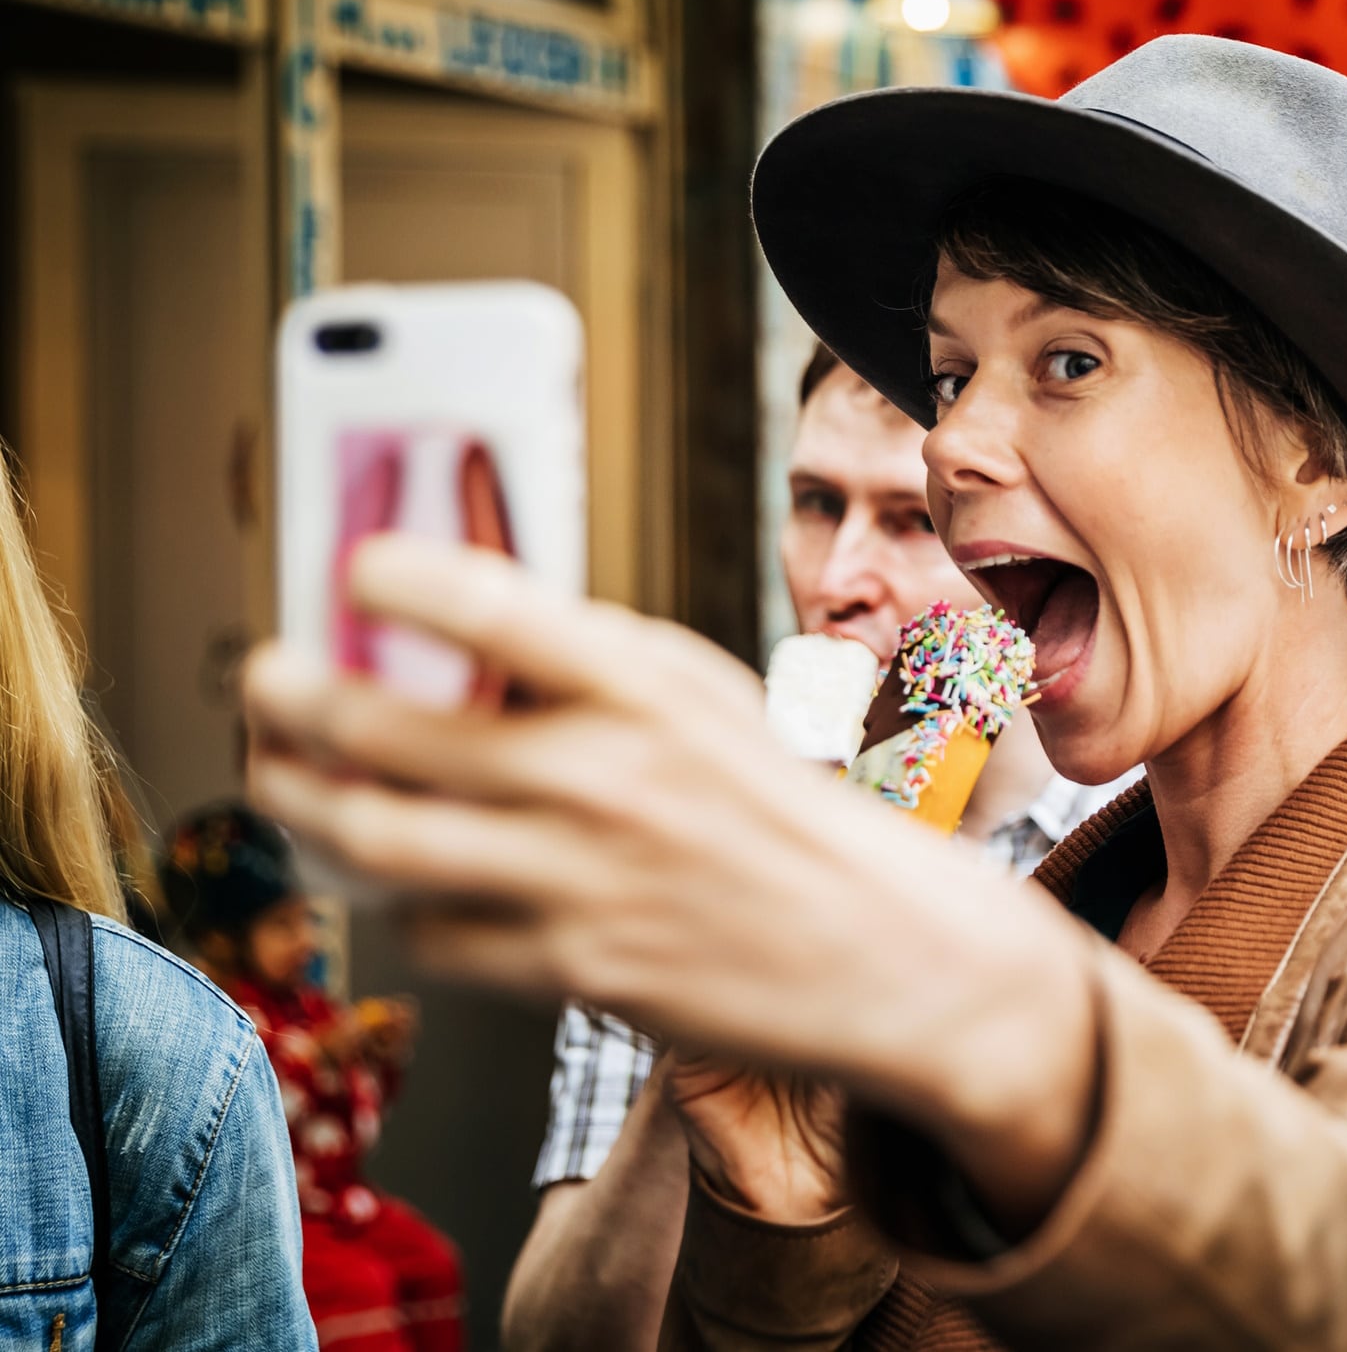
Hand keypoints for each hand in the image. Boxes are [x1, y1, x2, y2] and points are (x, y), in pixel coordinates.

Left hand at [244, 537, 1099, 1225]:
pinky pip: (434, 935)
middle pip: (383, 731)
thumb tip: (451, 632)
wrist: (882, 950)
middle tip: (264, 681)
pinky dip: (403, 905)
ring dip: (303, 805)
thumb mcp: (709, 699)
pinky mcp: (573, 972)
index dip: (388, 578)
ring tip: (284, 780)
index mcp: (647, 689)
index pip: (486, 606)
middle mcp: (605, 778)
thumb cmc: (784, 811)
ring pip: (377, 842)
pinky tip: (408, 883)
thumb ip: (591, 662)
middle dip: (288, 701)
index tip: (347, 572)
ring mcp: (583, 881)